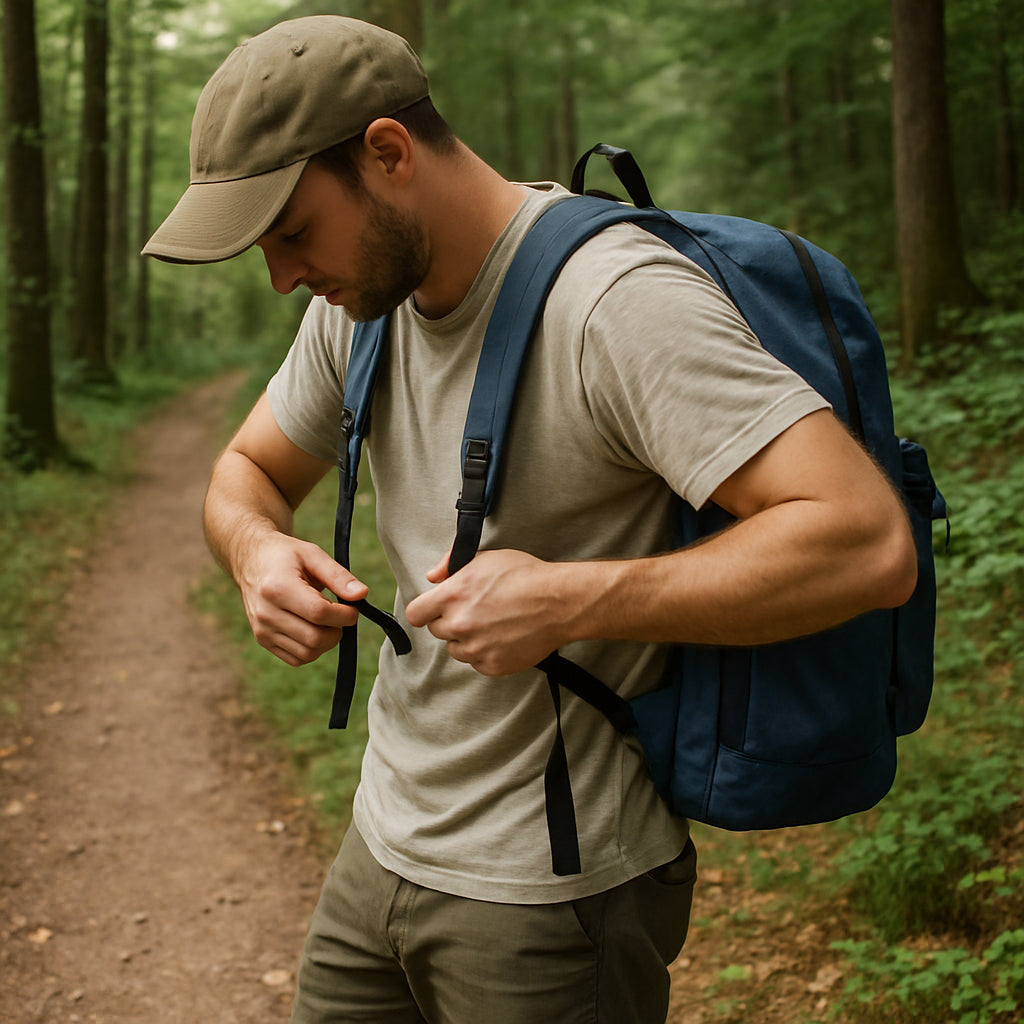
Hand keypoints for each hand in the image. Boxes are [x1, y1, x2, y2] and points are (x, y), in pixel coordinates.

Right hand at [238, 533, 368, 666]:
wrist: (252, 561)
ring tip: (328, 622)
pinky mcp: (263, 640)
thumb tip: (362, 595)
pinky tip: (314, 630)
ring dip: (327, 642)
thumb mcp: (312, 555)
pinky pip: (296, 658)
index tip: (353, 608)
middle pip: (314, 638)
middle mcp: (266, 613)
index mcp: (278, 588)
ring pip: (307, 653)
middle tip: (341, 615)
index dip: (344, 615)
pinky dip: (313, 649)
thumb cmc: (285, 556)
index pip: (319, 613)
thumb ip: (338, 576)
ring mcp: (262, 630)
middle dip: (338, 630)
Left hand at [405, 549, 570, 675]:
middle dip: (451, 622)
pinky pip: (477, 662)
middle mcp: (460, 623)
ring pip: (456, 649)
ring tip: (492, 624)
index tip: (436, 610)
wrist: (559, 602)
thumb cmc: (525, 575)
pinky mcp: (492, 665)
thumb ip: (450, 564)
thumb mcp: (485, 558)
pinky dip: (486, 653)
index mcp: (453, 595)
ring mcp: (476, 647)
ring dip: (467, 640)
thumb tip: (432, 576)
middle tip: (475, 612)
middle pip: (437, 631)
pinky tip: (503, 637)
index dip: (425, 611)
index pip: (416, 614)